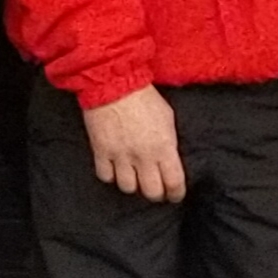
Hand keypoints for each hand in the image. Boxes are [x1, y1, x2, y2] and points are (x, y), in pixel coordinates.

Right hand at [80, 85, 185, 201]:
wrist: (113, 83)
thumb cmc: (143, 97)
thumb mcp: (167, 118)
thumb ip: (168, 142)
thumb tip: (169, 159)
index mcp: (164, 147)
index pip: (174, 183)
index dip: (176, 193)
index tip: (175, 194)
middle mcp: (143, 156)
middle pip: (152, 192)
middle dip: (156, 193)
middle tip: (155, 188)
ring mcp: (120, 155)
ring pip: (128, 188)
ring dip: (132, 184)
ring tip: (134, 176)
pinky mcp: (101, 151)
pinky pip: (106, 176)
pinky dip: (111, 175)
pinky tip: (115, 168)